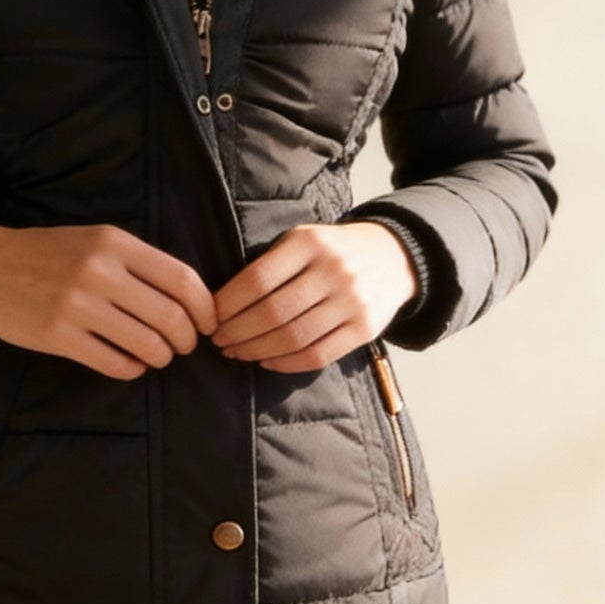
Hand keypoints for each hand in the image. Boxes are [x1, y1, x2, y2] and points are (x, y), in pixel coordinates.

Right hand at [0, 222, 219, 379]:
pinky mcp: (57, 336)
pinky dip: (132, 369)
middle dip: (187, 339)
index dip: (205, 308)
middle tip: (184, 346)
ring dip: (161, 356)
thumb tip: (187, 299)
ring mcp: (78, 305)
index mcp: (114, 243)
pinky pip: (114, 363)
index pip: (182, 279)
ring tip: (156, 355)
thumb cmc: (45, 253)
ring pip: (147, 344)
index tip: (208, 323)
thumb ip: (136, 263)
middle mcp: (100, 271)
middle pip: (171, 317)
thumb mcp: (93, 240)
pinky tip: (129, 364)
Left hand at [208, 223, 417, 372]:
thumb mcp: (302, 239)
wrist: (393, 256)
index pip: (256, 279)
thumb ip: (269, 264)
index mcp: (309, 243)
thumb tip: (221, 303)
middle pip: (272, 312)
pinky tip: (266, 361)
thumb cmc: (332, 250)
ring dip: (256, 350)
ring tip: (237, 352)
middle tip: (219, 341)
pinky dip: (286, 363)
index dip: (227, 304)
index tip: (210, 317)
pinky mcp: (365, 329)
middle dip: (237, 332)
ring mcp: (351, 302)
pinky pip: (318, 355)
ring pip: (293, 337)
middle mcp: (332, 270)